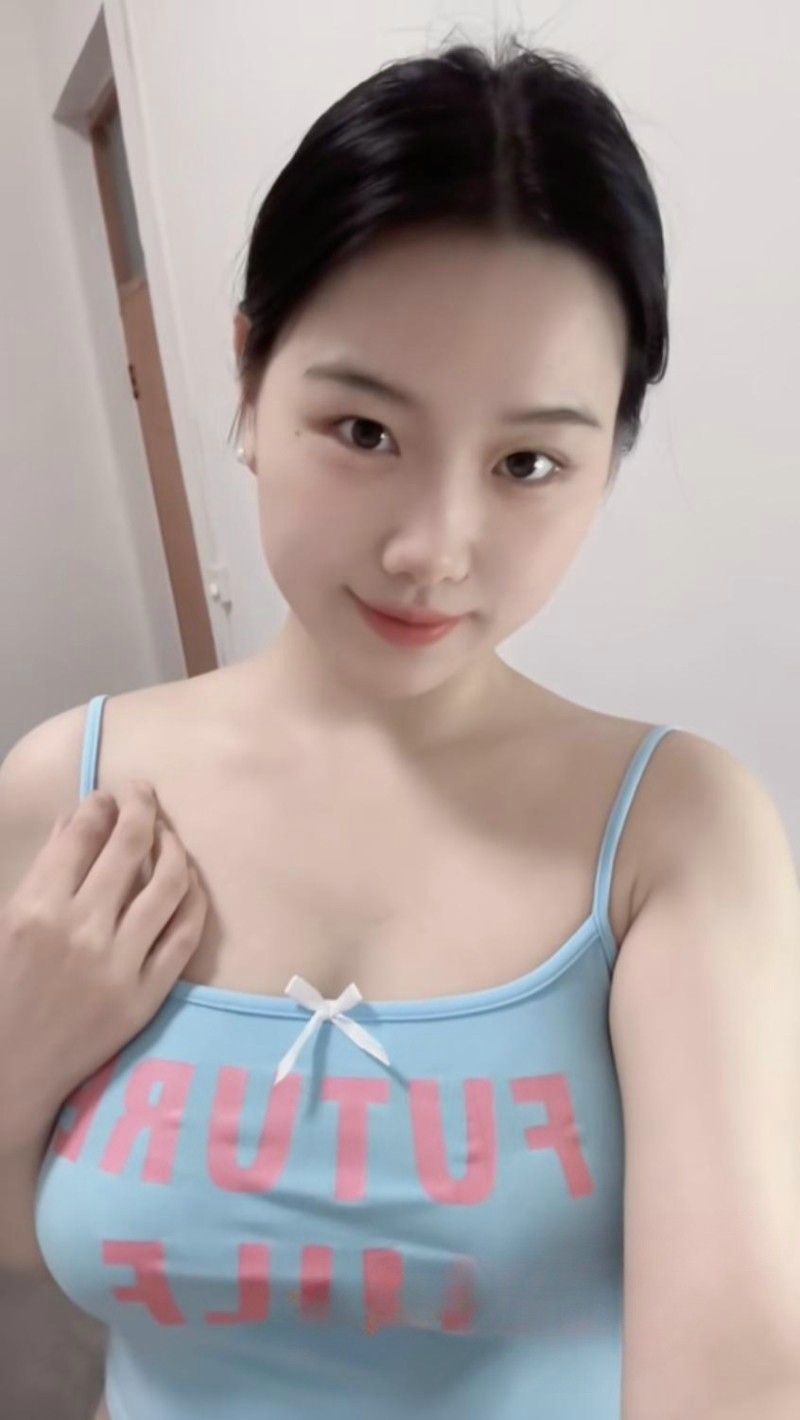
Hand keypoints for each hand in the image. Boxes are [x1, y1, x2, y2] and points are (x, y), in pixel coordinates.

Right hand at [0, 781, 207, 1147]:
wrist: (16, 1069)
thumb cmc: (9, 986)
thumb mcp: (10, 920)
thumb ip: (46, 868)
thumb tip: (81, 816)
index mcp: (37, 909)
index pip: (84, 833)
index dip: (102, 803)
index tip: (110, 795)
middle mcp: (81, 931)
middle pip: (130, 845)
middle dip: (142, 806)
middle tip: (144, 794)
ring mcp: (120, 964)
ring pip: (169, 883)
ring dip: (175, 847)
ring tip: (169, 836)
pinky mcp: (148, 995)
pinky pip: (187, 934)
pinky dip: (193, 899)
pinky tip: (188, 883)